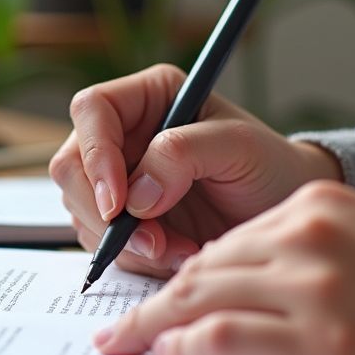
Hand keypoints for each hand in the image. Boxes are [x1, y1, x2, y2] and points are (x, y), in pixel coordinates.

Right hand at [49, 64, 341, 276]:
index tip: (119, 202)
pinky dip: (134, 257)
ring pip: (82, 210)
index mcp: (147, 97)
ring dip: (125, 242)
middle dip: (104, 213)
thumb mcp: (239, 148)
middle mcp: (123, 134)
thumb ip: (184, 154)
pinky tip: (176, 255)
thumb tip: (135, 194)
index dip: (96, 155)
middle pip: (71, 166)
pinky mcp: (121, 219)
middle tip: (151, 242)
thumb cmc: (269, 168)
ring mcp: (117, 178)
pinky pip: (100, 242)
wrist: (282, 215)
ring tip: (180, 250)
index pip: (92, 110)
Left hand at [95, 181, 354, 354]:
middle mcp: (308, 236)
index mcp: (318, 206)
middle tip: (116, 327)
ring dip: (151, 326)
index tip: (157, 301)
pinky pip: (221, 338)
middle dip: (153, 301)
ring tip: (122, 344)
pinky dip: (183, 349)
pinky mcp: (319, 343)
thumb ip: (299, 257)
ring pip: (198, 297)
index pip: (225, 242)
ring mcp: (312, 288)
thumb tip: (227, 289)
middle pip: (202, 267)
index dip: (182, 277)